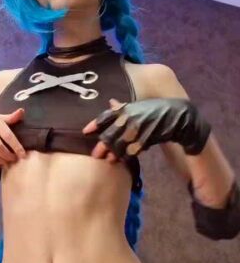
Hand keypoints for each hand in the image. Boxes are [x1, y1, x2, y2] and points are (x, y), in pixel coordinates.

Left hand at [82, 97, 210, 159]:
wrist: (177, 117)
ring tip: (107, 159)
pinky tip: (121, 160)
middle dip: (103, 144)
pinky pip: (133, 149)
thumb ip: (123, 107)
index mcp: (128, 108)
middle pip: (111, 133)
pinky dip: (126, 155)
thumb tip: (110, 102)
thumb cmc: (155, 110)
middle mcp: (131, 118)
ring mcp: (139, 129)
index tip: (85, 131)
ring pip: (121, 143)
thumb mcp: (138, 106)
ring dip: (113, 152)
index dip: (95, 124)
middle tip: (95, 154)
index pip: (107, 115)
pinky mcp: (147, 139)